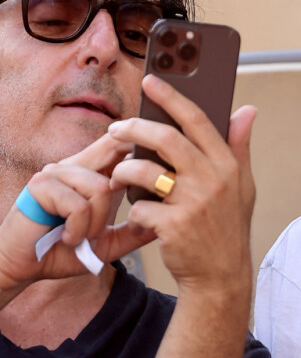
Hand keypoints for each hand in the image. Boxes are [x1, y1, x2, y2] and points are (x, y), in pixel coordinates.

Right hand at [0, 135, 155, 299]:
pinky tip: (69, 238)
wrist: (18, 268)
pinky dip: (79, 227)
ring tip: (85, 236)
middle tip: (132, 197)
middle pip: (114, 147)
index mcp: (90, 172)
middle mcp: (75, 165)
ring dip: (98, 221)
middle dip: (130, 172)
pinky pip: (78, 204)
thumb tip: (167, 221)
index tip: (159, 165)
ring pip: (101, 187)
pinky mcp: (40, 186)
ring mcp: (56, 172)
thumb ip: (133, 231)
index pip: (121, 146)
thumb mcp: (106, 242)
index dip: (142, 150)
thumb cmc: (61, 251)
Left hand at [108, 74, 256, 294]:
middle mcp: (212, 179)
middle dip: (135, 127)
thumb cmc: (228, 224)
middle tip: (117, 127)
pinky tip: (138, 212)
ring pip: (145, 170)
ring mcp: (192, 203)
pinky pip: (139, 205)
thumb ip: (240, 144)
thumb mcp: (243, 183)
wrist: (220, 274)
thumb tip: (248, 109)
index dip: (171, 97)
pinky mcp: (173, 226)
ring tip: (119, 173)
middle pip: (166, 138)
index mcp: (227, 163)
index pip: (197, 119)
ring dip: (124, 169)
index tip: (151, 81)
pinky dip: (133, 207)